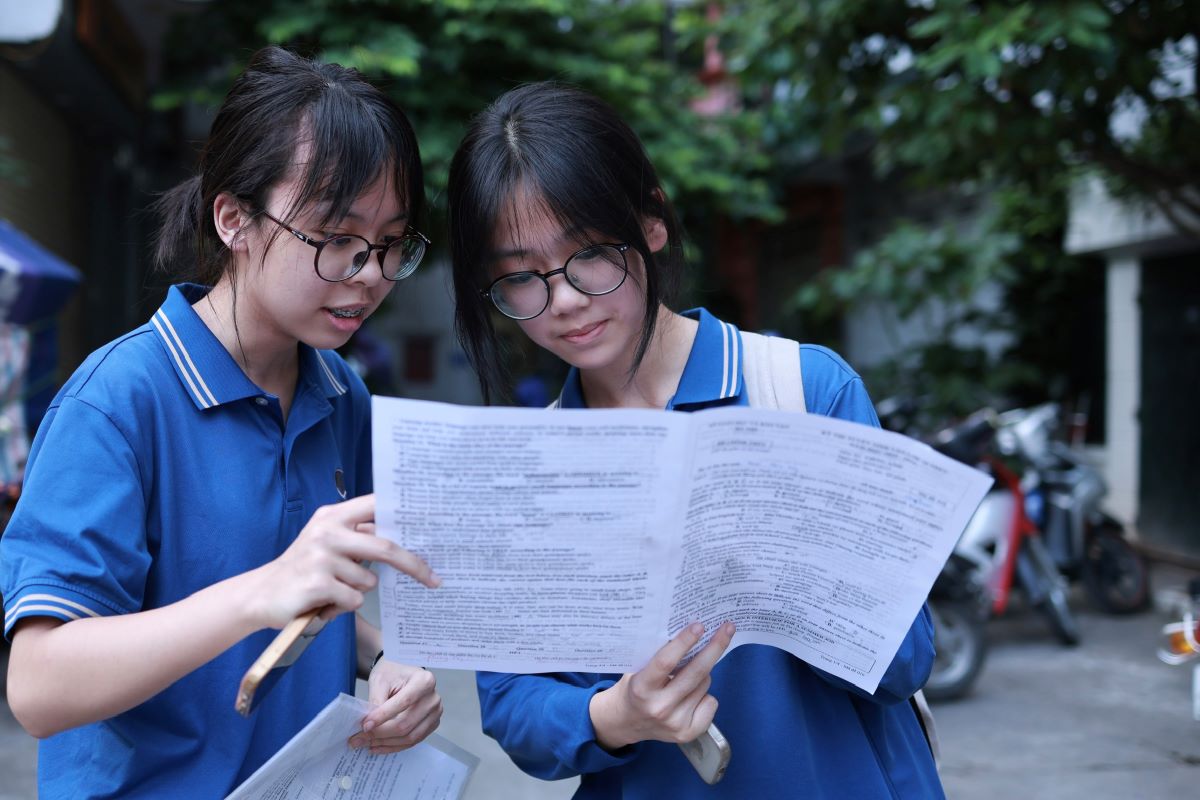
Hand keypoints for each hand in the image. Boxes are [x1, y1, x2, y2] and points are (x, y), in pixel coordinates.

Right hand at [246, 494, 439, 628]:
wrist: (260, 594)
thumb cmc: (304, 569)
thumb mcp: (327, 542)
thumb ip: (358, 536)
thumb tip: (404, 539)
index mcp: (333, 516)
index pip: (377, 506)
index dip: (405, 513)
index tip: (432, 523)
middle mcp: (327, 531)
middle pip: (386, 547)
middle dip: (414, 565)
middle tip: (434, 579)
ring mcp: (321, 557)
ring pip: (368, 580)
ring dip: (358, 590)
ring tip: (334, 590)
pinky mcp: (317, 583)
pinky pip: (354, 598)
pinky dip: (344, 606)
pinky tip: (324, 601)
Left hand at [349, 661, 442, 752]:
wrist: (401, 674)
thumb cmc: (392, 673)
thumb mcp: (380, 680)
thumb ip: (376, 701)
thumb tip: (369, 727)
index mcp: (424, 681)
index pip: (403, 703)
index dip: (382, 717)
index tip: (364, 725)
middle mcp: (433, 698)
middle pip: (406, 724)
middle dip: (380, 734)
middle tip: (358, 738)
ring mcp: (434, 714)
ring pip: (409, 737)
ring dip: (385, 743)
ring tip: (366, 742)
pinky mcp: (431, 725)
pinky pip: (412, 742)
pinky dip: (393, 746)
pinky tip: (378, 745)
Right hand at [589, 621, 735, 749]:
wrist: (626, 722)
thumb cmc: (635, 687)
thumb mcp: (637, 667)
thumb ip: (658, 654)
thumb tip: (688, 630)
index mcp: (642, 688)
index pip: (666, 662)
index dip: (684, 642)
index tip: (699, 625)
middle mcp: (659, 707)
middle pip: (695, 673)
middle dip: (714, 647)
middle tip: (727, 628)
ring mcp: (675, 722)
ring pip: (705, 684)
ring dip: (703, 672)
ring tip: (687, 674)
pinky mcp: (688, 733)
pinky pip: (711, 702)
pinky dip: (706, 694)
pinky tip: (690, 695)